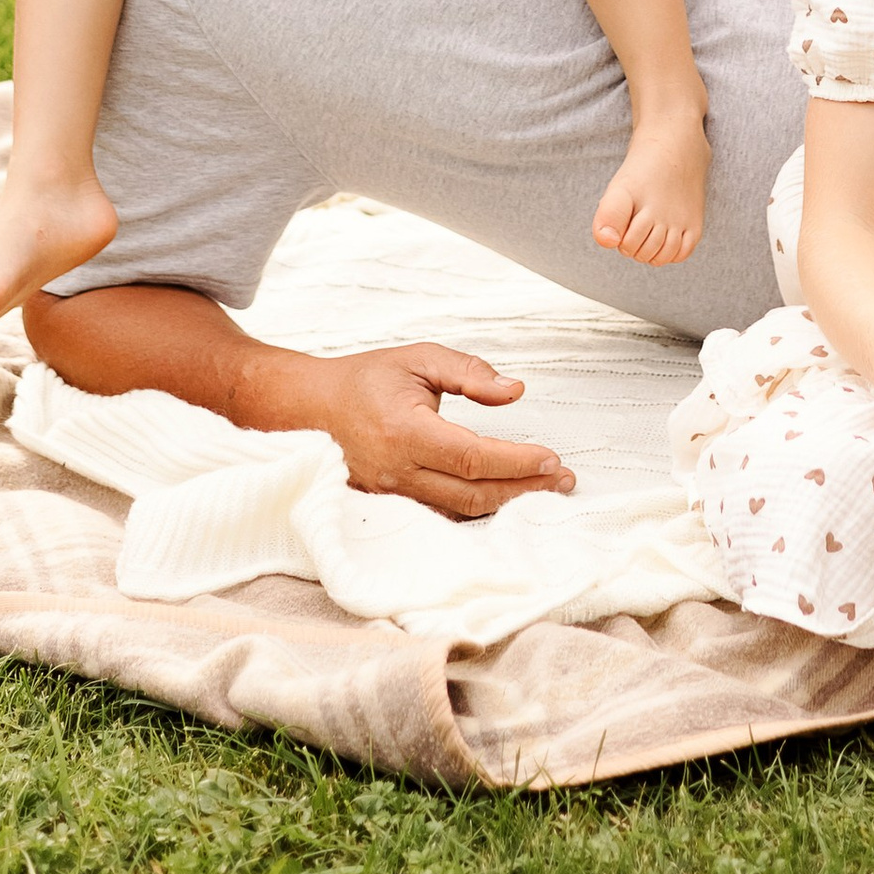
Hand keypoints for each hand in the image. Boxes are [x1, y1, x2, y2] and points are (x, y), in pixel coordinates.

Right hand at [301, 342, 578, 514]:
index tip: (552, 458)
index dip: (517, 462)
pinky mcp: (392, 505)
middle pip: (473, 494)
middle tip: (564, 480)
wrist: (309, 409)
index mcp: (405, 432)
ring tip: (545, 490)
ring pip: (460, 512)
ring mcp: (392, 496)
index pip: (473, 457)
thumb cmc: (365, 380)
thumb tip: (515, 391)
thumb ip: (469, 373)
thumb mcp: (419, 358)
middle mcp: (398, 472)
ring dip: (507, 503)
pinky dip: (478, 511)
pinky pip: (442, 515)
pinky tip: (505, 500)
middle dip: (524, 489)